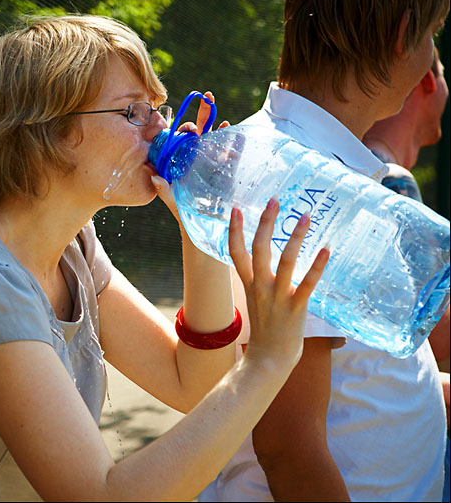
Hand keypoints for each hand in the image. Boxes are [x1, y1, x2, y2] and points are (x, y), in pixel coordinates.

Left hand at [152, 91, 229, 222]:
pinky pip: (234, 156)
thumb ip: (164, 190)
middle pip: (201, 133)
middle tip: (207, 97)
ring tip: (222, 114)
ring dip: (220, 125)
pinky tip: (238, 135)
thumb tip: (153, 176)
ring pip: (218, 140)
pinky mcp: (228, 174)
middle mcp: (198, 161)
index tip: (187, 125)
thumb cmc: (184, 216)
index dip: (184, 128)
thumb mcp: (173, 202)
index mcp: (183, 163)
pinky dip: (237, 145)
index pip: (183, 139)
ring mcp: (214, 166)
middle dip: (204, 114)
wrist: (203, 232)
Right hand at [228, 198, 329, 366]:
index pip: (235, 252)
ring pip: (285, 261)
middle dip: (266, 223)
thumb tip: (273, 267)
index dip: (235, 230)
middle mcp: (260, 287)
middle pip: (258, 249)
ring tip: (306, 217)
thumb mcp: (256, 302)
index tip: (237, 209)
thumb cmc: (266, 331)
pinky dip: (317, 266)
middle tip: (274, 200)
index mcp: (249, 284)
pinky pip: (308, 283)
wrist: (268, 360)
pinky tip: (326, 250)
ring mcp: (277, 297)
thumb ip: (261, 284)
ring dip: (295, 237)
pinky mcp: (295, 308)